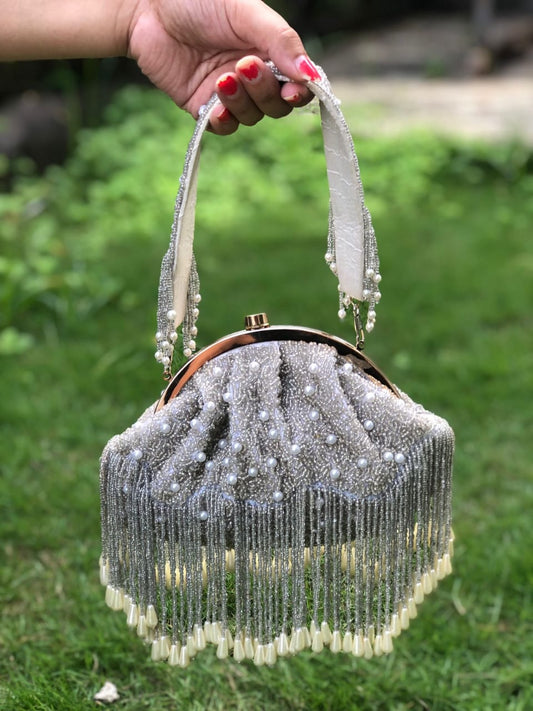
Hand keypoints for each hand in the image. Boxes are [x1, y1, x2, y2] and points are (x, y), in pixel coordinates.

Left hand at [127, 0, 316, 133]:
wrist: (147, 7)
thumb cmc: (198, 1)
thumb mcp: (246, 12)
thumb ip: (281, 42)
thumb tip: (312, 76)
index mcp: (269, 51)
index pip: (297, 84)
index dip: (299, 93)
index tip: (293, 91)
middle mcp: (252, 76)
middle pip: (276, 106)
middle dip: (265, 92)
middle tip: (245, 66)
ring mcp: (228, 94)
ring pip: (251, 117)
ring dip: (242, 102)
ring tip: (223, 78)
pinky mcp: (203, 107)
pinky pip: (223, 127)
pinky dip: (224, 121)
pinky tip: (216, 107)